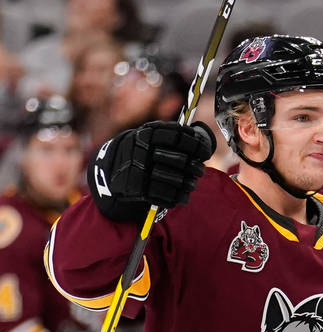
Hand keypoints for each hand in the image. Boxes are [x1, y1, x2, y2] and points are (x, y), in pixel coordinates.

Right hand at [90, 121, 215, 222]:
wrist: (109, 176)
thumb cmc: (138, 156)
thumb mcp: (148, 141)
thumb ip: (170, 139)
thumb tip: (202, 141)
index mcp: (146, 134)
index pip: (177, 135)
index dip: (195, 144)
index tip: (205, 152)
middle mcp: (141, 149)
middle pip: (180, 159)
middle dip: (194, 167)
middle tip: (199, 170)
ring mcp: (138, 170)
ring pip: (175, 179)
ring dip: (188, 184)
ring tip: (191, 184)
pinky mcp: (136, 190)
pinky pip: (166, 196)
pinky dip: (177, 197)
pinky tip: (181, 196)